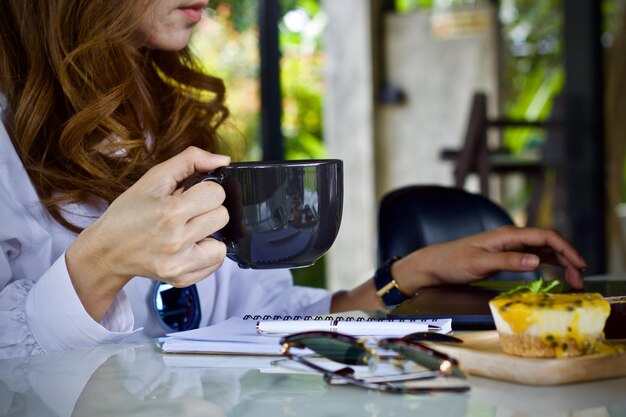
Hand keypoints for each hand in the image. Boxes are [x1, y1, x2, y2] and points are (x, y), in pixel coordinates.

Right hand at [66, 146, 230, 320]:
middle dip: (207, 211)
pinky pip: (215, 264)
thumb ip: (190, 160)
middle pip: (222, 217)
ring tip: (189, 231)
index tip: (191, 194)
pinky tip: (189, 247)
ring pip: (223, 244)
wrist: (107, 251)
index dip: (206, 190)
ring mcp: (179, 264)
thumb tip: (224, 159)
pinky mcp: (181, 279)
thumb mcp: (154, 179)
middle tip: (188, 213)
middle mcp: (176, 241)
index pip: (216, 193)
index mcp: (170, 212)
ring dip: (210, 235)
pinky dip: (206, 254)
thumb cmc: (129, 212)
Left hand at [392, 225, 586, 293]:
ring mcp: (509, 246)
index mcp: (506, 234)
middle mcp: (511, 237)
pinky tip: (558, 272)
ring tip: (574, 279)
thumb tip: (537, 261)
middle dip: (568, 258)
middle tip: (580, 279)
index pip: (545, 236)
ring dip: (561, 262)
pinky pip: (534, 256)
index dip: (566, 248)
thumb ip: (507, 261)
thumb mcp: (479, 263)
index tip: (580, 264)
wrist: (434, 264)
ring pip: (543, 250)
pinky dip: (549, 263)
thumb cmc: (453, 262)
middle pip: (548, 242)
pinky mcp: (506, 255)